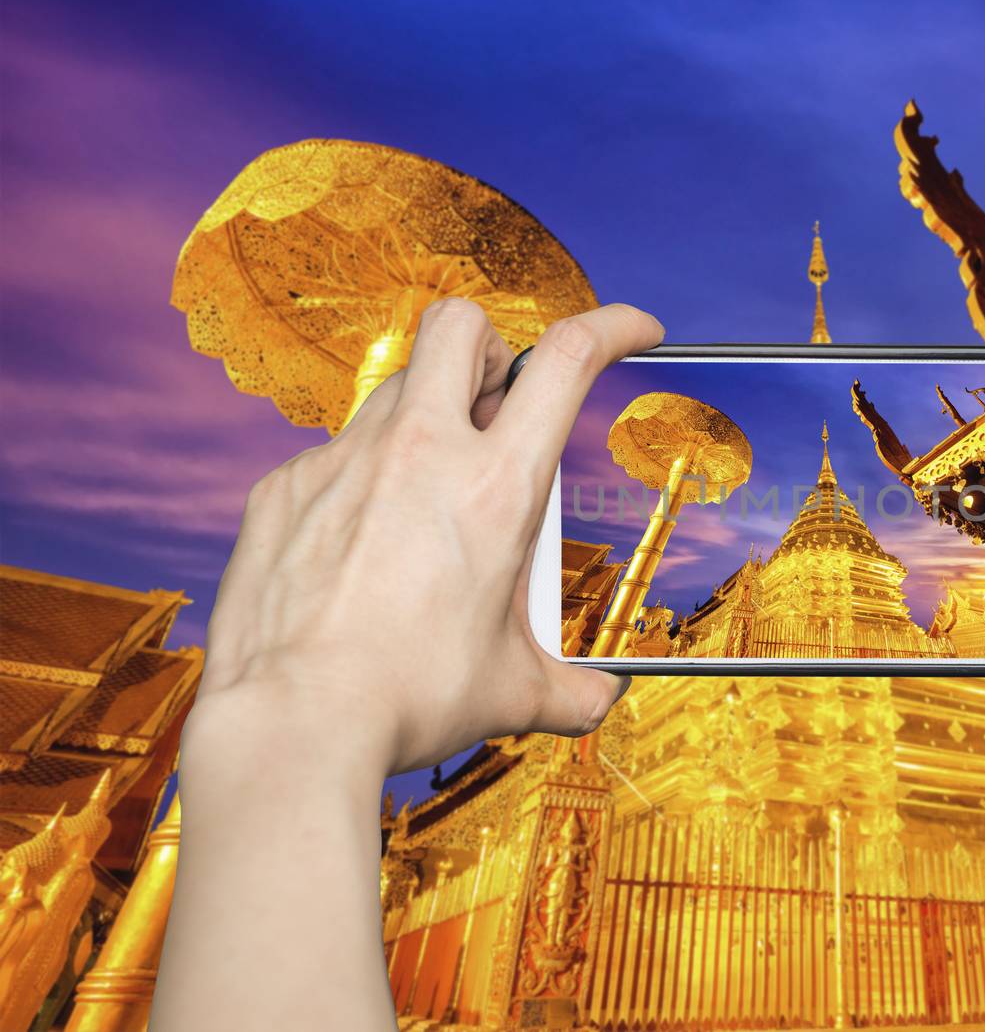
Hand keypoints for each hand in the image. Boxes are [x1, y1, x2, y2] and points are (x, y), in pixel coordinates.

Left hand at [190, 297, 663, 777]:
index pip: (566, 359)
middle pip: (460, 326)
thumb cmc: (408, 701)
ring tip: (429, 495)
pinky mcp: (284, 489)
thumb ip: (569, 689)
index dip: (612, 325)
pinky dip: (360, 482)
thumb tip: (596, 699)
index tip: (634, 330)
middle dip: (491, 346)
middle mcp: (420, 452)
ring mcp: (343, 462)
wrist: (292, 724)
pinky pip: (332, 455)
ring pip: (394, 387)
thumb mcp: (512, 693)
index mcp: (497, 488)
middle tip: (498, 405)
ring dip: (427, 416)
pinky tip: (360, 548)